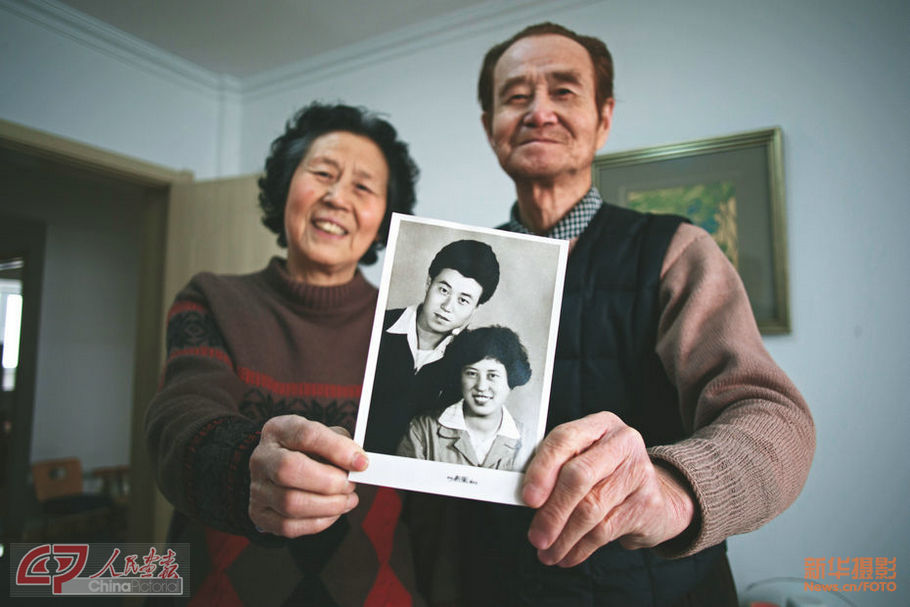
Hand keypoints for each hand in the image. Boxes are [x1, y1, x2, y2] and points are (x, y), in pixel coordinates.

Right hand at [249, 415, 368, 536]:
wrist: (277, 469)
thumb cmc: (307, 451)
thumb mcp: (323, 436)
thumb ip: (341, 445)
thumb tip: (359, 464)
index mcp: (279, 430)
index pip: (306, 435)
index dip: (337, 449)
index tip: (361, 463)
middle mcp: (262, 458)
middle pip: (289, 470)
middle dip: (329, 482)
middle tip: (350, 484)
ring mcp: (257, 488)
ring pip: (291, 503)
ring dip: (328, 505)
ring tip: (347, 499)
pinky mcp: (260, 515)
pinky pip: (289, 526)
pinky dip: (319, 522)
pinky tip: (333, 512)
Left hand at [521, 412, 694, 566]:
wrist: (655, 497)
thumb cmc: (607, 477)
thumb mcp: (583, 461)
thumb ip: (556, 472)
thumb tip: (526, 499)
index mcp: (599, 424)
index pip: (565, 439)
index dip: (542, 470)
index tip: (528, 498)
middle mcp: (622, 442)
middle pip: (579, 476)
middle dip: (552, 512)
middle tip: (536, 536)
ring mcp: (639, 471)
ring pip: (591, 509)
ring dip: (564, 537)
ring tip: (548, 552)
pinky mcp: (647, 503)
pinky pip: (605, 530)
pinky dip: (580, 548)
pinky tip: (568, 555)